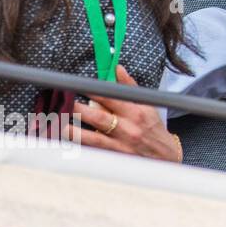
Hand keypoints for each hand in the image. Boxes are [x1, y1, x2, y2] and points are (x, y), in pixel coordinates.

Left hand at [66, 64, 181, 161]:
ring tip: (59, 125)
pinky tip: (68, 143)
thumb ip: (130, 88)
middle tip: (63, 103)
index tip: (78, 86)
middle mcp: (128, 128)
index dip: (93, 91)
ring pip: (93, 138)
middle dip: (79, 110)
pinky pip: (95, 152)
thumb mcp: (147, 106)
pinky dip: (81, 147)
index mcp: (136, 112)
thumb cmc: (154, 128)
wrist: (165, 156)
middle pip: (99, 117)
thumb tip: (117, 69)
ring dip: (74, 132)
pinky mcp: (115, 158)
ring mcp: (120, 145)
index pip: (112, 98)